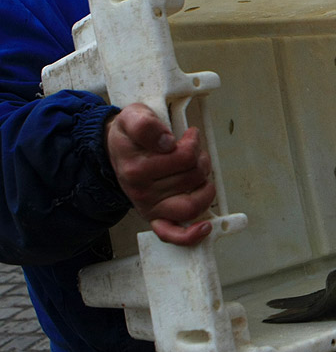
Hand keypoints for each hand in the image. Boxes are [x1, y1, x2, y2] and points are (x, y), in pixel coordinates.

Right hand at [105, 103, 215, 245]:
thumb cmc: (130, 136)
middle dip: (200, 159)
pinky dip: (190, 235)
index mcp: (136, 167)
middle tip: (192, 151)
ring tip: (197, 170)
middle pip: (193, 177)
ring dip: (204, 184)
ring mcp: (149, 206)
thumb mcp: (134, 116)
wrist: (115, 150)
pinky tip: (205, 226)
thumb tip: (165, 141)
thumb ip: (146, 124)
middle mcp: (141, 190)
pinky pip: (172, 234)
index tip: (188, 135)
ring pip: (193, 202)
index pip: (184, 156)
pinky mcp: (155, 218)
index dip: (193, 141)